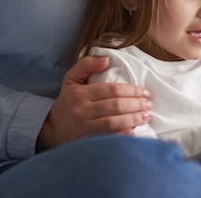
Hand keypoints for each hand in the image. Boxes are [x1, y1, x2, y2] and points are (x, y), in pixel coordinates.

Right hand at [36, 56, 152, 150]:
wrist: (51, 130)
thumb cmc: (67, 102)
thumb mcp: (71, 79)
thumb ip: (87, 64)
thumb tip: (107, 59)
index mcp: (80, 93)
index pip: (112, 90)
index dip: (131, 90)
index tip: (144, 92)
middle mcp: (81, 111)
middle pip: (115, 106)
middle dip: (136, 104)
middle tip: (149, 104)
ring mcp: (84, 128)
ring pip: (113, 122)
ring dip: (133, 119)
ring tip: (146, 116)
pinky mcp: (87, 142)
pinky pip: (109, 139)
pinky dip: (123, 135)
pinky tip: (135, 131)